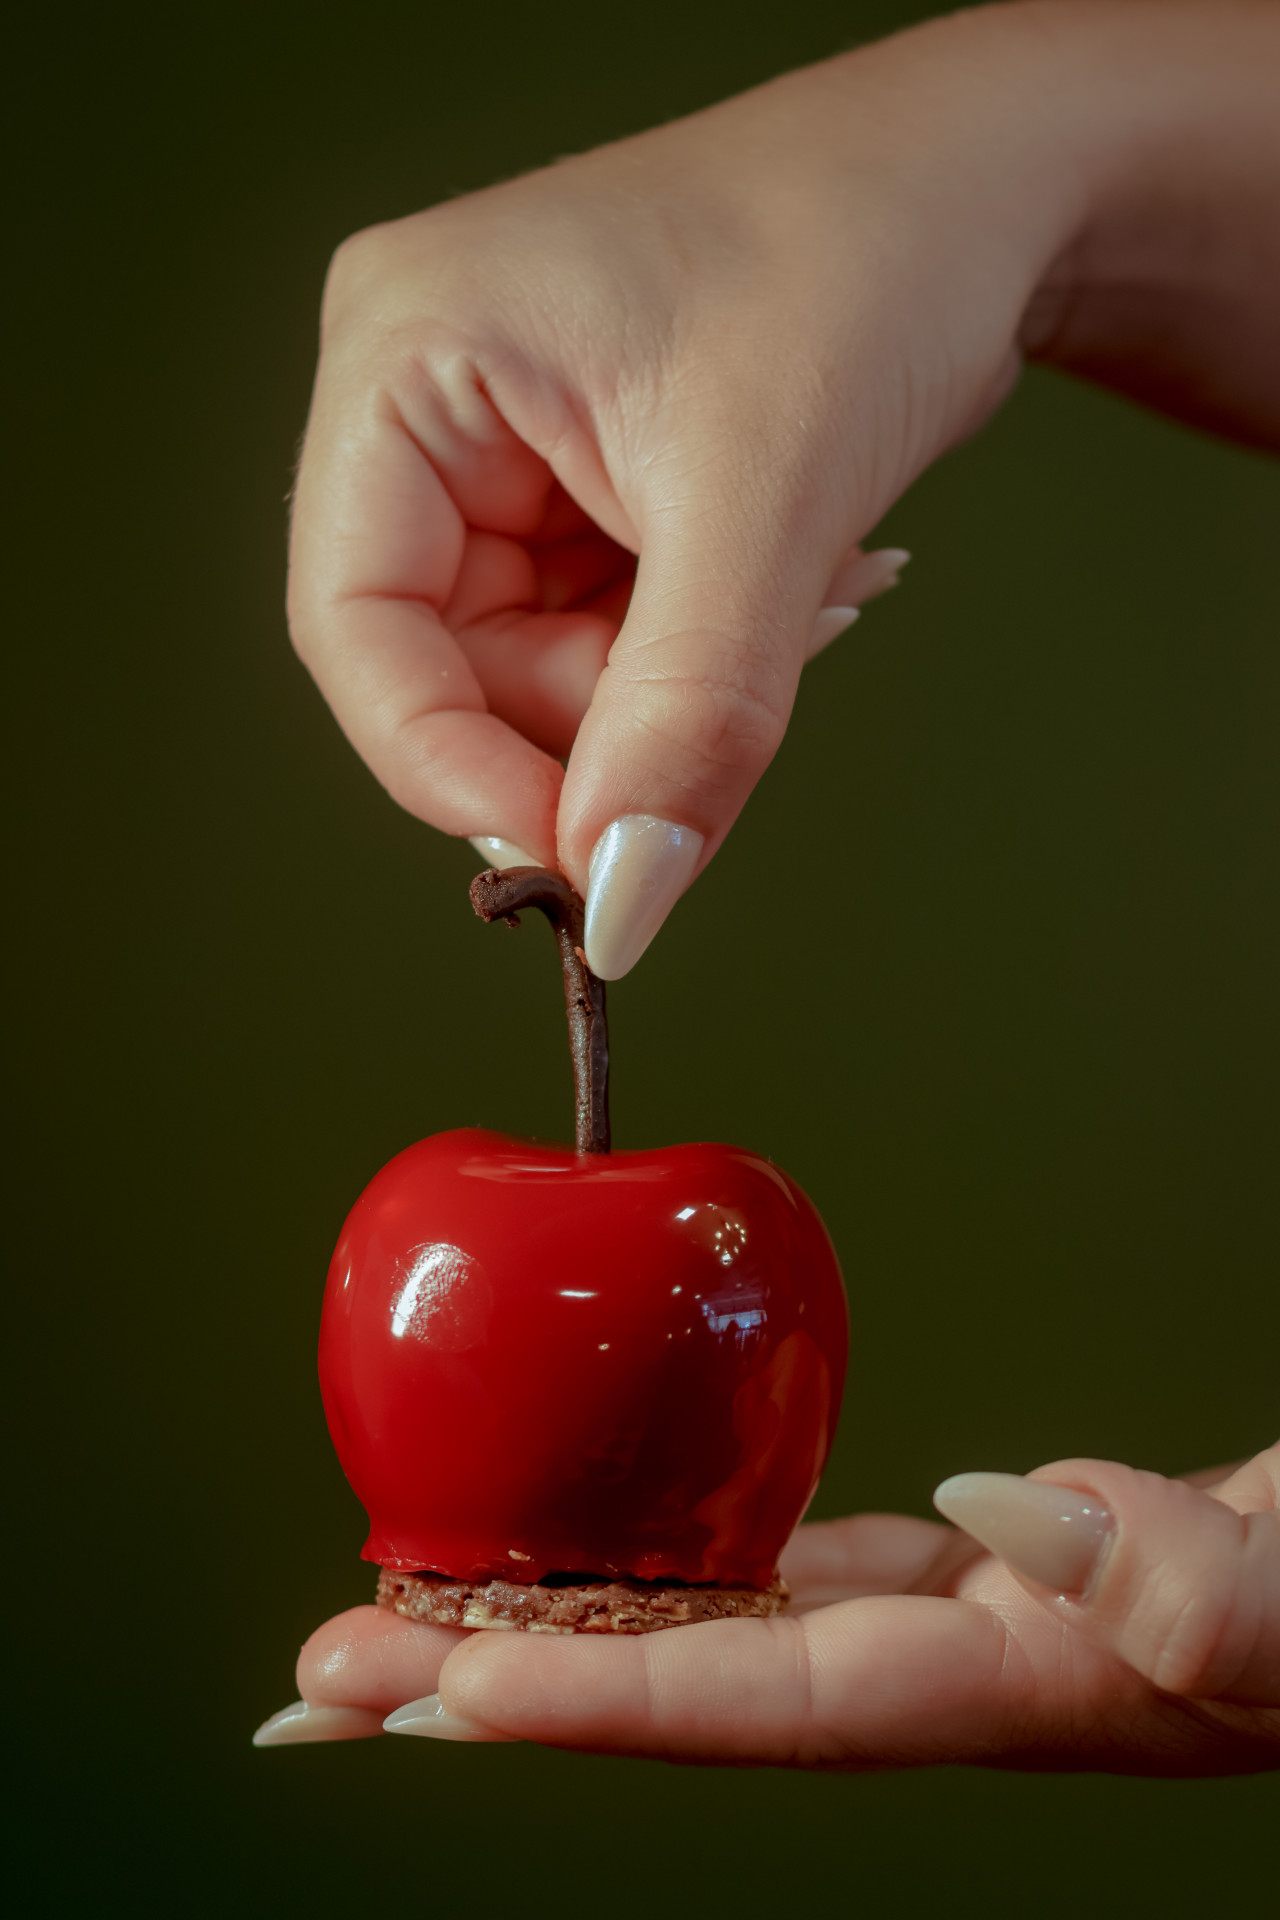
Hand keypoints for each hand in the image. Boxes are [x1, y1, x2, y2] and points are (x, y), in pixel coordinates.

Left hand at [257, 1440, 1278, 1772]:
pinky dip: (682, 1560)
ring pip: (710, 1624)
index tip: (429, 1700)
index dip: (590, 1705)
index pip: (758, 1704)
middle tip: (322, 1678)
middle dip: (494, 1693)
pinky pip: (782, 1567)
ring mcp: (934, 1625)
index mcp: (999, 1690)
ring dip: (556, 1623)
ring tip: (408, 1615)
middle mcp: (933, 1672)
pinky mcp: (955, 1574)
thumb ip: (1170, 1579)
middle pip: (681, 1686)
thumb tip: (999, 1515)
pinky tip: (614, 1546)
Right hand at [287, 3, 1279, 976]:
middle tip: (732, 708)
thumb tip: (620, 899)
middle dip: (600, 714)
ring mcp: (510, 446)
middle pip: (454, 656)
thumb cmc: (864, 253)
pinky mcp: (585, 484)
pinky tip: (796, 582)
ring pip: (544, 663)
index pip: (356, 617)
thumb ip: (685, 716)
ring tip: (803, 595)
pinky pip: (611, 635)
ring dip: (672, 684)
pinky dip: (702, 651)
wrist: (990, 185)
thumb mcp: (765, 495)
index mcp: (407, 352)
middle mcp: (434, 400)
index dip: (443, 759)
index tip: (565, 861)